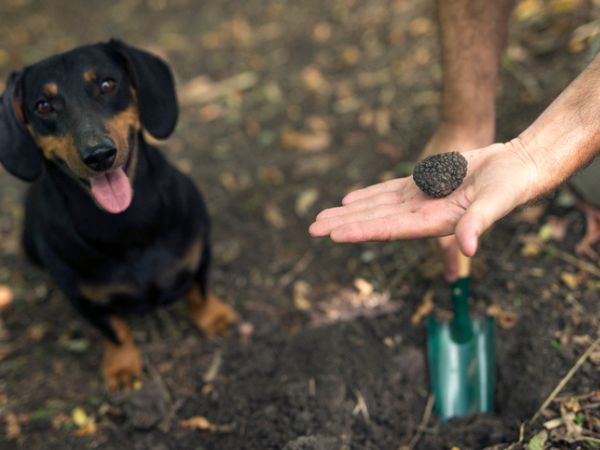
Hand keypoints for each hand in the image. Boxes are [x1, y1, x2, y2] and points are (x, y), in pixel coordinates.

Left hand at [309, 140, 538, 255]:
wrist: (517, 168)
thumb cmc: (511, 187)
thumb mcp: (494, 203)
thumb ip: (478, 224)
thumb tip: (468, 248)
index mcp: (434, 223)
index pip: (389, 229)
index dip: (360, 231)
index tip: (332, 235)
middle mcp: (421, 215)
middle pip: (373, 220)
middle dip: (343, 225)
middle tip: (311, 229)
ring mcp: (419, 199)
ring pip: (375, 206)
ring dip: (348, 211)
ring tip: (321, 217)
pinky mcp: (423, 183)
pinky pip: (388, 190)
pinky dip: (368, 194)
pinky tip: (348, 199)